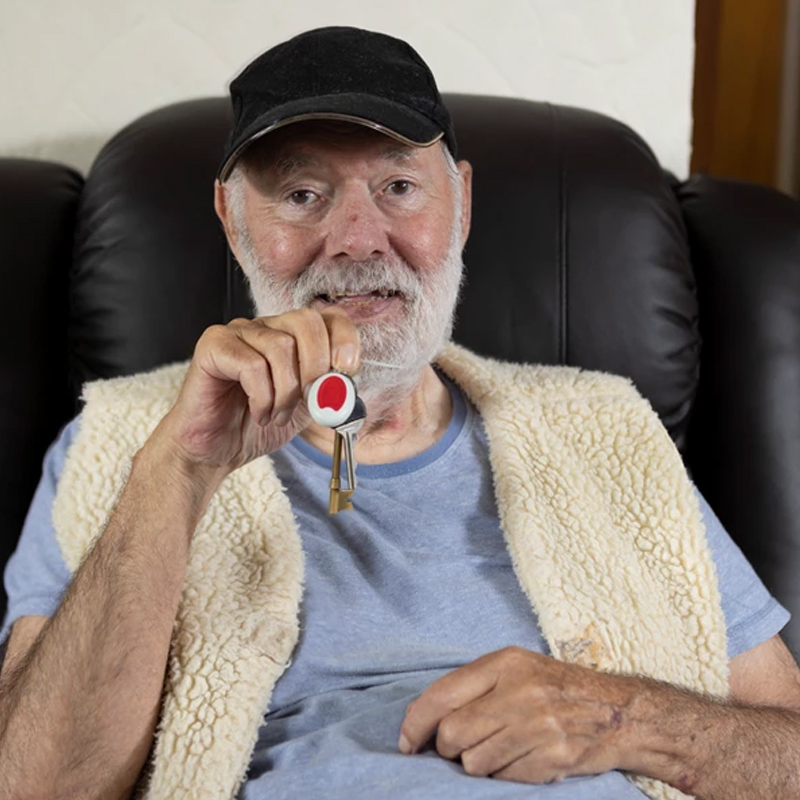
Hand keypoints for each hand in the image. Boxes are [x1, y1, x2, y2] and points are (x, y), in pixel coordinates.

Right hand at [152, 307, 358, 476]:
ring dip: (286, 392)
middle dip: (317, 366)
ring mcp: (238, 332)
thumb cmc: (257, 425)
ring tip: (277, 414)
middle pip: (306, 321)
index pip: (328, 316)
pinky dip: (263, 397)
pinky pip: (252, 365)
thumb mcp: (308, 408)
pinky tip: (259, 413)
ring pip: (280, 346)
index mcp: (291, 336)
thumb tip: (349, 384)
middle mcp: (265, 327)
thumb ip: (330, 391)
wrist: (216, 450)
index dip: (344, 339)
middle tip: (310, 401)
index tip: (347, 371)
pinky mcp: (213, 346)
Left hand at [398, 646, 636, 783]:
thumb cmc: (555, 687)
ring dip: (476, 764)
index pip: (443, 695)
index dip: (415, 722)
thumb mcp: (515, 668)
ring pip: (473, 763)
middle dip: (447, 748)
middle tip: (460, 746)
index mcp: (506, 663)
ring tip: (499, 748)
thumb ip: (471, 686)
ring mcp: (538, 726)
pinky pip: (502, 778)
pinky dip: (502, 775)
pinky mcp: (552, 758)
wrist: (617, 711)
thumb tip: (418, 717)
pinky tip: (520, 759)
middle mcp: (521, 692)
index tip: (406, 742)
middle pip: (452, 734)